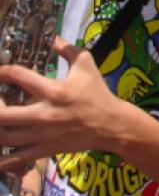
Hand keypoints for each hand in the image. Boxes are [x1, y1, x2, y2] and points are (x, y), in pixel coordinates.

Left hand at [0, 38, 127, 169]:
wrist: (111, 124)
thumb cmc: (96, 93)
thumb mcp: (86, 64)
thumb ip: (67, 49)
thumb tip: (51, 36)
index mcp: (53, 91)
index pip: (18, 76)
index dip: (2, 71)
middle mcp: (44, 114)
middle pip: (1, 114)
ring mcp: (42, 135)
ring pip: (3, 137)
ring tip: (1, 118)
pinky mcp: (43, 150)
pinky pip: (14, 159)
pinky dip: (1, 159)